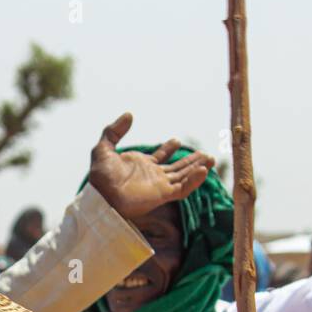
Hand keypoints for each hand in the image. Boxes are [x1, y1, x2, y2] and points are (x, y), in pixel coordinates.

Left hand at [88, 114, 213, 228]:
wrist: (101, 196)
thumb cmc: (100, 177)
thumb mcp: (103, 148)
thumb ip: (114, 131)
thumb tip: (129, 114)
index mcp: (141, 165)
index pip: (160, 157)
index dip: (168, 149)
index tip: (177, 141)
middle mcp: (153, 176)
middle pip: (177, 167)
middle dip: (191, 160)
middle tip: (205, 153)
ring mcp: (159, 186)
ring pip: (184, 176)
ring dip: (197, 167)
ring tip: (211, 158)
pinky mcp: (163, 195)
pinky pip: (183, 188)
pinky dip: (194, 180)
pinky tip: (204, 170)